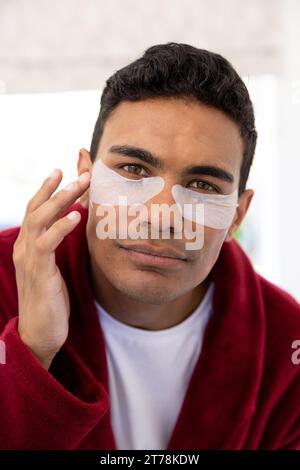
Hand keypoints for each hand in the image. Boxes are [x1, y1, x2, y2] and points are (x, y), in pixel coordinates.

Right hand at [13, 169, 90, 369]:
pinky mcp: (39, 272)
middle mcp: (24, 248)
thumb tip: (71, 226)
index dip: (46, 190)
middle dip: (58, 189)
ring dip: (61, 201)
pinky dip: (61, 227)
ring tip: (80, 186)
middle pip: (37, 209)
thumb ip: (56, 247)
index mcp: (28, 246)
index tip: (61, 172)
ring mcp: (29, 259)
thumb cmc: (50, 300)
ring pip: (40, 220)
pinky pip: (47, 243)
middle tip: (80, 173)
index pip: (35, 211)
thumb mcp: (53, 268)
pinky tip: (77, 217)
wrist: (40, 333)